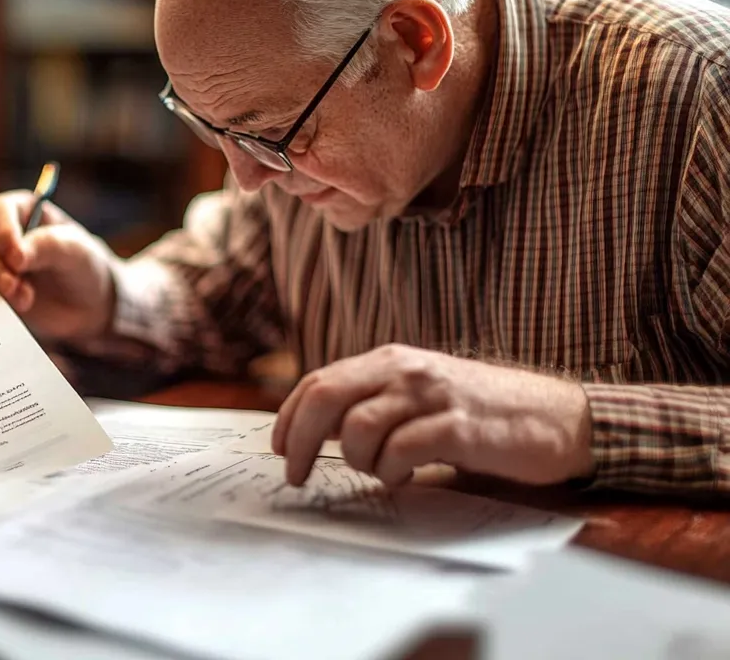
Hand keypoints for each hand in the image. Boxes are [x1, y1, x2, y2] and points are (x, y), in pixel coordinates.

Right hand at [0, 190, 119, 341]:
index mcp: (22, 210)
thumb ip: (46, 246)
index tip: (16, 258)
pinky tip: (14, 310)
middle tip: (14, 285)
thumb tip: (14, 257)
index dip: (2, 232)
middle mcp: (2, 233)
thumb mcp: (74, 250)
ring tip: (25, 301)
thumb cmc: (83, 266)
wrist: (89, 307)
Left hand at [270, 344, 593, 487]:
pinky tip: (407, 475)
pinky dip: (393, 470)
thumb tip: (310, 432)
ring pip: (359, 426)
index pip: (318, 381)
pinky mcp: (459, 427)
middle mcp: (406, 370)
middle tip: (295, 475)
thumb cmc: (479, 413)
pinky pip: (402, 450)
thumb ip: (370, 405)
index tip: (278, 449)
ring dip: (358, 460)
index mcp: (390, 361)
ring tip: (381, 470)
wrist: (557, 416)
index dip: (288, 417)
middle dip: (299, 441)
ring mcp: (432, 396)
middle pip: (326, 397)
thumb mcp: (417, 397)